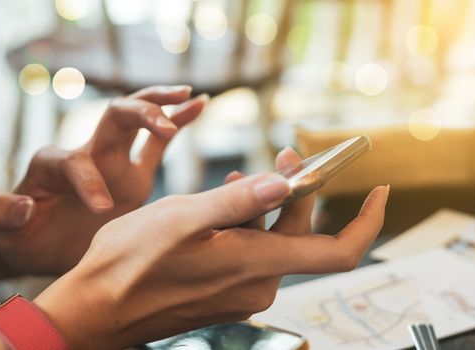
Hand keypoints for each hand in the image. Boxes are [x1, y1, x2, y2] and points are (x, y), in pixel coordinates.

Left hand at [0, 86, 206, 275]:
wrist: (42, 243)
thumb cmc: (22, 237)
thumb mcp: (6, 231)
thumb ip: (7, 217)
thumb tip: (26, 206)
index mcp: (53, 166)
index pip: (75, 161)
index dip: (90, 181)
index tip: (102, 210)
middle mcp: (87, 154)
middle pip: (114, 117)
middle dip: (140, 114)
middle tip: (163, 127)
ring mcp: (112, 161)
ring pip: (139, 119)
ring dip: (162, 105)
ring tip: (189, 94)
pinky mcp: (132, 175)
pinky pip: (157, 144)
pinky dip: (177, 123)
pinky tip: (197, 105)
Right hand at [33, 148, 388, 348]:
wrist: (96, 309)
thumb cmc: (131, 264)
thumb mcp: (183, 218)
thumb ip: (238, 201)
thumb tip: (284, 183)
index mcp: (256, 266)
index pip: (338, 251)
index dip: (367, 222)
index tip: (378, 192)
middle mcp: (257, 284)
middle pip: (300, 235)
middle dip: (298, 193)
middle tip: (283, 155)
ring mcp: (240, 291)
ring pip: (272, 241)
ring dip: (266, 206)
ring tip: (240, 175)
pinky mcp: (223, 291)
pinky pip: (250, 253)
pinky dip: (248, 225)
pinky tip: (226, 204)